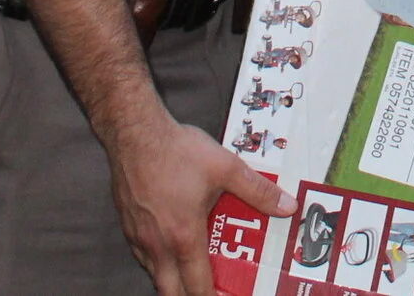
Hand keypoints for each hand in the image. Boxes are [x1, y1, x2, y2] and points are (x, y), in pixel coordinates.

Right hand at [110, 116, 290, 295]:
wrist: (135, 134)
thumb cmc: (176, 151)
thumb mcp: (226, 168)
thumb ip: (258, 190)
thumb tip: (286, 206)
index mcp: (184, 237)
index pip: (197, 285)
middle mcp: (158, 244)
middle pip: (170, 292)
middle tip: (207, 292)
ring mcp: (139, 237)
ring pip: (155, 274)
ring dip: (173, 280)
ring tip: (191, 274)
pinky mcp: (128, 225)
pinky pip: (143, 255)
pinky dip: (158, 261)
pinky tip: (170, 247)